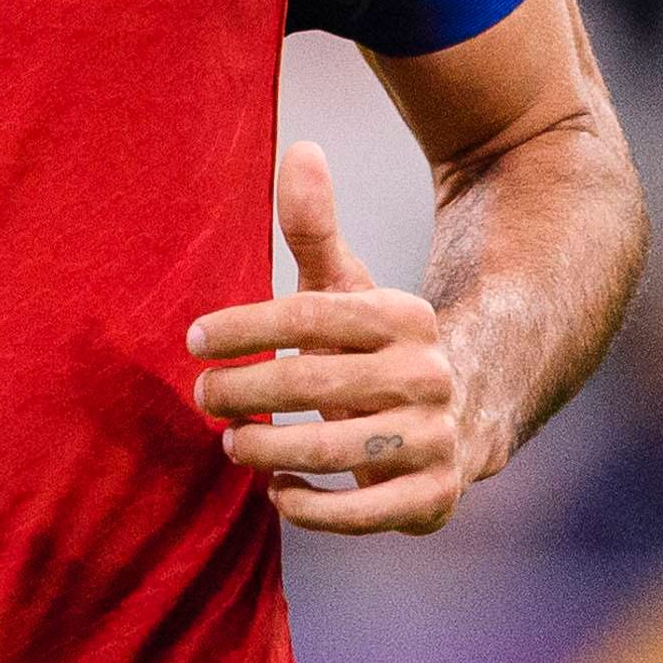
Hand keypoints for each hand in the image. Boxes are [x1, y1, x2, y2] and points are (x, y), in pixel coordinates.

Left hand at [186, 140, 475, 534]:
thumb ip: (313, 230)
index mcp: (405, 317)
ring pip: (333, 450)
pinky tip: (277, 491)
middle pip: (314, 382)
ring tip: (231, 442)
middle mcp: (428, 375)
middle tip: (203, 396)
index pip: (311, 316)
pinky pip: (363, 513)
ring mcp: (436, 439)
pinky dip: (312, 507)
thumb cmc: (376, 348)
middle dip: (245, 390)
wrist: (467, 413)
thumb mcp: (348, 289)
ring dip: (269, 447)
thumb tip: (300, 148)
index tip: (194, 339)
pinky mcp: (434, 498)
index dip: (246, 327)